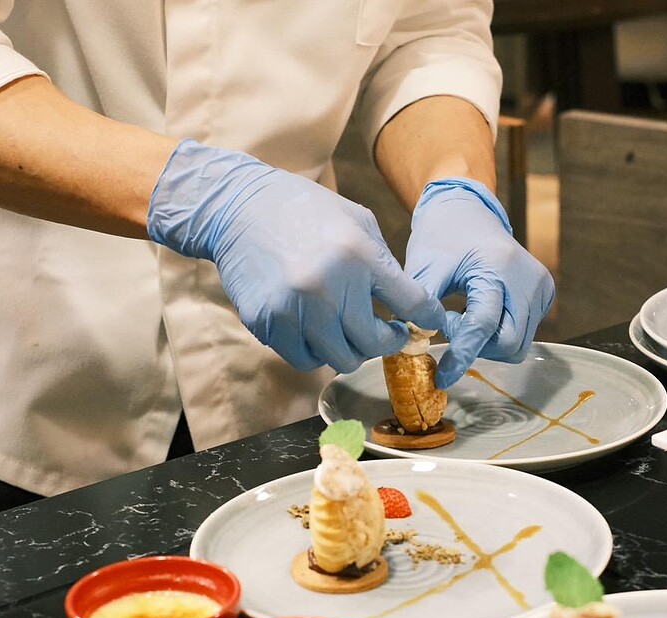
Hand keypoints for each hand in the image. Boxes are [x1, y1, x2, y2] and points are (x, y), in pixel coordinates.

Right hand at [147, 139, 445, 372]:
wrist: (238, 208)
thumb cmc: (305, 211)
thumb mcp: (358, 222)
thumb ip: (385, 264)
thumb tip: (411, 304)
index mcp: (358, 254)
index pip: (412, 304)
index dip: (427, 318)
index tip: (428, 323)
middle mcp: (328, 286)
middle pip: (373, 343)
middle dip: (386, 341)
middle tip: (387, 332)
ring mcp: (294, 309)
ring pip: (340, 359)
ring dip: (350, 349)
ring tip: (349, 330)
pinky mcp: (267, 323)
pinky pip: (304, 359)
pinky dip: (316, 351)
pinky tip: (318, 331)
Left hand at [406, 178, 554, 387]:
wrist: (468, 211)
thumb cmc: (443, 237)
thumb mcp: (425, 267)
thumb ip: (421, 306)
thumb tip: (416, 345)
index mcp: (498, 267)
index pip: (483, 325)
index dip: (462, 355)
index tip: (443, 377)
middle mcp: (528, 278)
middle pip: (509, 342)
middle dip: (478, 348)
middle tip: (450, 327)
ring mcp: (541, 286)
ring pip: (518, 343)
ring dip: (487, 342)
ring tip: (463, 316)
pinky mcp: (545, 293)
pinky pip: (524, 332)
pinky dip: (499, 333)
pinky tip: (480, 311)